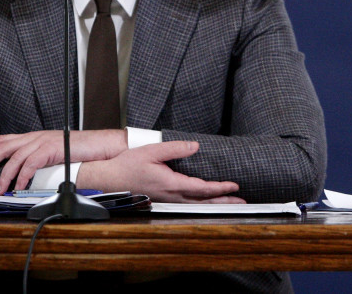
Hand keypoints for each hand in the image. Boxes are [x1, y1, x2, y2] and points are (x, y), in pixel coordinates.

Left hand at [0, 129, 126, 193]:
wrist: (98, 145)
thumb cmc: (79, 150)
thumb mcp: (53, 152)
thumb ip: (38, 159)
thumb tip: (23, 173)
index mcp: (33, 137)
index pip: (4, 138)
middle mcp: (35, 137)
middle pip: (3, 146)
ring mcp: (42, 142)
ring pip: (14, 157)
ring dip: (4, 175)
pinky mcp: (51, 149)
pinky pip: (31, 164)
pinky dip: (22, 176)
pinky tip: (19, 186)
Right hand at [79, 140, 244, 202]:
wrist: (110, 178)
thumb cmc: (128, 165)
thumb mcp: (152, 151)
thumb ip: (175, 149)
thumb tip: (195, 146)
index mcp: (171, 184)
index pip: (201, 188)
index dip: (219, 188)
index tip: (234, 185)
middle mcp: (171, 195)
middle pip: (202, 201)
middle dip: (223, 201)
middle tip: (241, 202)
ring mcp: (167, 199)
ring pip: (196, 204)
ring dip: (214, 204)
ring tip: (230, 204)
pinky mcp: (163, 198)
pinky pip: (187, 203)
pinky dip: (201, 203)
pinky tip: (206, 201)